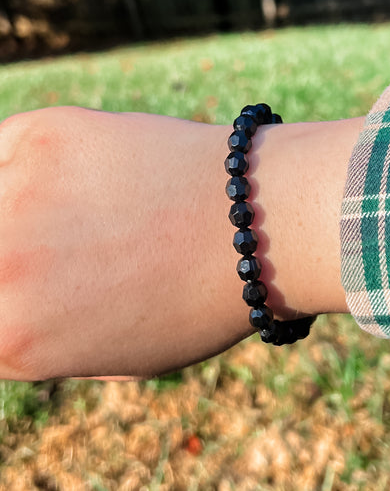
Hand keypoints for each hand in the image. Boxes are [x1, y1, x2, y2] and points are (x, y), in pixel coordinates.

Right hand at [0, 107, 357, 380]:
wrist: (262, 222)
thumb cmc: (202, 301)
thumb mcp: (118, 356)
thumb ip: (46, 337)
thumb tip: (13, 304)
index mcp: (16, 338)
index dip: (12, 303)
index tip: (33, 285)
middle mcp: (1, 266)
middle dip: (17, 260)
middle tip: (61, 250)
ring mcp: (18, 192)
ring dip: (20, 210)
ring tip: (78, 216)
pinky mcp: (44, 133)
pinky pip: (8, 152)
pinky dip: (31, 168)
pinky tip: (78, 177)